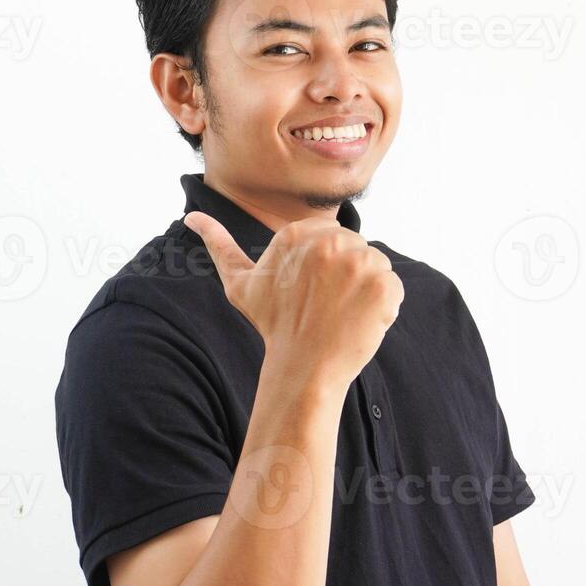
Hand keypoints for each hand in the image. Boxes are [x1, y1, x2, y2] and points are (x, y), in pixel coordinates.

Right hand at [184, 211, 403, 385]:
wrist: (303, 368)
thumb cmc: (273, 325)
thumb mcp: (240, 283)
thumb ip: (219, 245)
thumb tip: (192, 217)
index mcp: (297, 234)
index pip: (331, 239)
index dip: (325, 269)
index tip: (310, 293)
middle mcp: (329, 242)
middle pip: (356, 249)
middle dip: (347, 277)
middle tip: (326, 308)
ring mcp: (359, 262)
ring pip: (376, 268)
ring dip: (365, 292)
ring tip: (341, 315)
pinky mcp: (383, 285)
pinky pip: (393, 290)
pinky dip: (383, 309)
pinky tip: (359, 324)